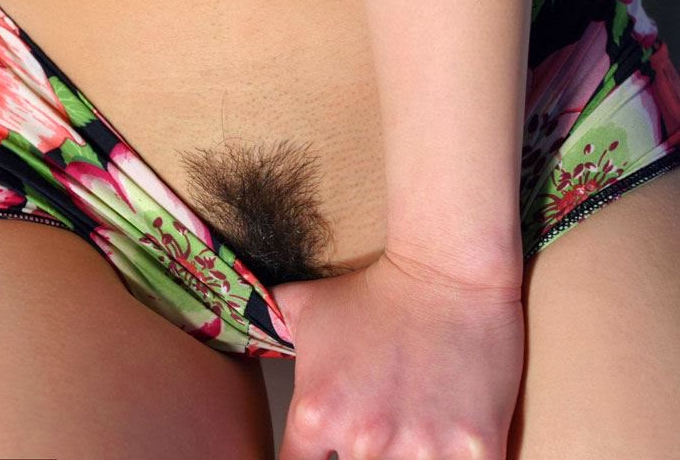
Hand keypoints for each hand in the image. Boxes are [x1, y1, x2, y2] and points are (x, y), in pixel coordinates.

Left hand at [269, 250, 523, 458]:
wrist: (447, 275)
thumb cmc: (375, 291)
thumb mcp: (304, 304)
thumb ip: (270, 326)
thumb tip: (242, 321)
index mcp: (317, 416)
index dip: (312, 459)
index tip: (326, 449)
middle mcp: (362, 441)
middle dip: (362, 454)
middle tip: (376, 431)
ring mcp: (420, 451)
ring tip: (412, 437)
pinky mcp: (475, 451)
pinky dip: (455, 459)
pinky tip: (454, 443)